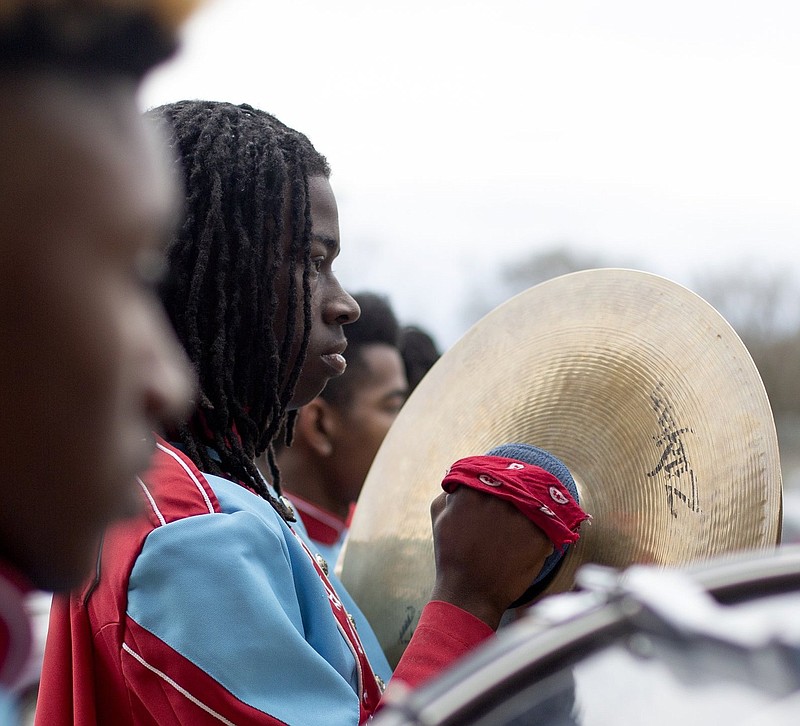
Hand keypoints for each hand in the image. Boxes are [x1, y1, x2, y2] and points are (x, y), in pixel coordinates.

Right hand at [429, 487, 552, 629]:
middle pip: (517, 481)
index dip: (499, 473)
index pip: (492, 469)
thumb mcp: (439, 515)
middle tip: (520, 495)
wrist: (468, 593)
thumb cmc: (450, 555)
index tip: (504, 478)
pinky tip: (534, 538)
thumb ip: (451, 491)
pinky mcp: (539, 537)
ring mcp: (520, 517)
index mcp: (472, 491)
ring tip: (529, 516)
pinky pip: (549, 522)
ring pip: (535, 499)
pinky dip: (545, 527)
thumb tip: (464, 478)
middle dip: (519, 486)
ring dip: (535, 504)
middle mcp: (498, 500)